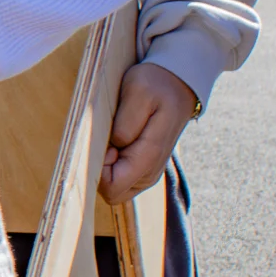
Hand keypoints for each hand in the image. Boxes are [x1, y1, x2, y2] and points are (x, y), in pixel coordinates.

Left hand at [101, 60, 195, 203]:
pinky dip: (111, 164)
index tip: (104, 145)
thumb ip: (125, 124)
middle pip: (111, 193)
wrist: (177, 84)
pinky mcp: (143, 168)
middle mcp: (150, 172)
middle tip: (107, 141)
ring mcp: (147, 173)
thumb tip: (114, 148)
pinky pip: (119, 178)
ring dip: (106, 167)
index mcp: (149, 158)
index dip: (99, 169)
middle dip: (100, 171)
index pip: (112, 188)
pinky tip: (116, 142)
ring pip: (114, 188)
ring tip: (113, 138)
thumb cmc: (155, 85)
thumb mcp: (138, 93)